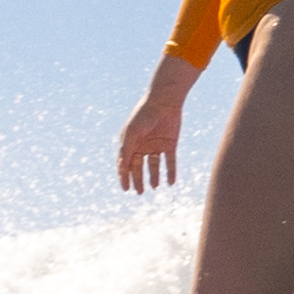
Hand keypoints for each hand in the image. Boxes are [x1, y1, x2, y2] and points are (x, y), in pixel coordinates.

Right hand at [114, 79, 191, 195]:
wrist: (165, 101)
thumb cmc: (144, 115)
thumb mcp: (132, 133)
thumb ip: (126, 150)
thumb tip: (122, 168)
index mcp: (130, 143)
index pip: (125, 164)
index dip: (124, 177)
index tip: (125, 189)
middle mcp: (142, 146)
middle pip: (139, 167)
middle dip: (139, 180)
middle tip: (140, 192)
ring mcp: (156, 145)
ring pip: (154, 166)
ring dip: (154, 177)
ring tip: (155, 187)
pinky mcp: (170, 145)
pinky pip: (170, 162)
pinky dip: (170, 172)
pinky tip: (171, 183)